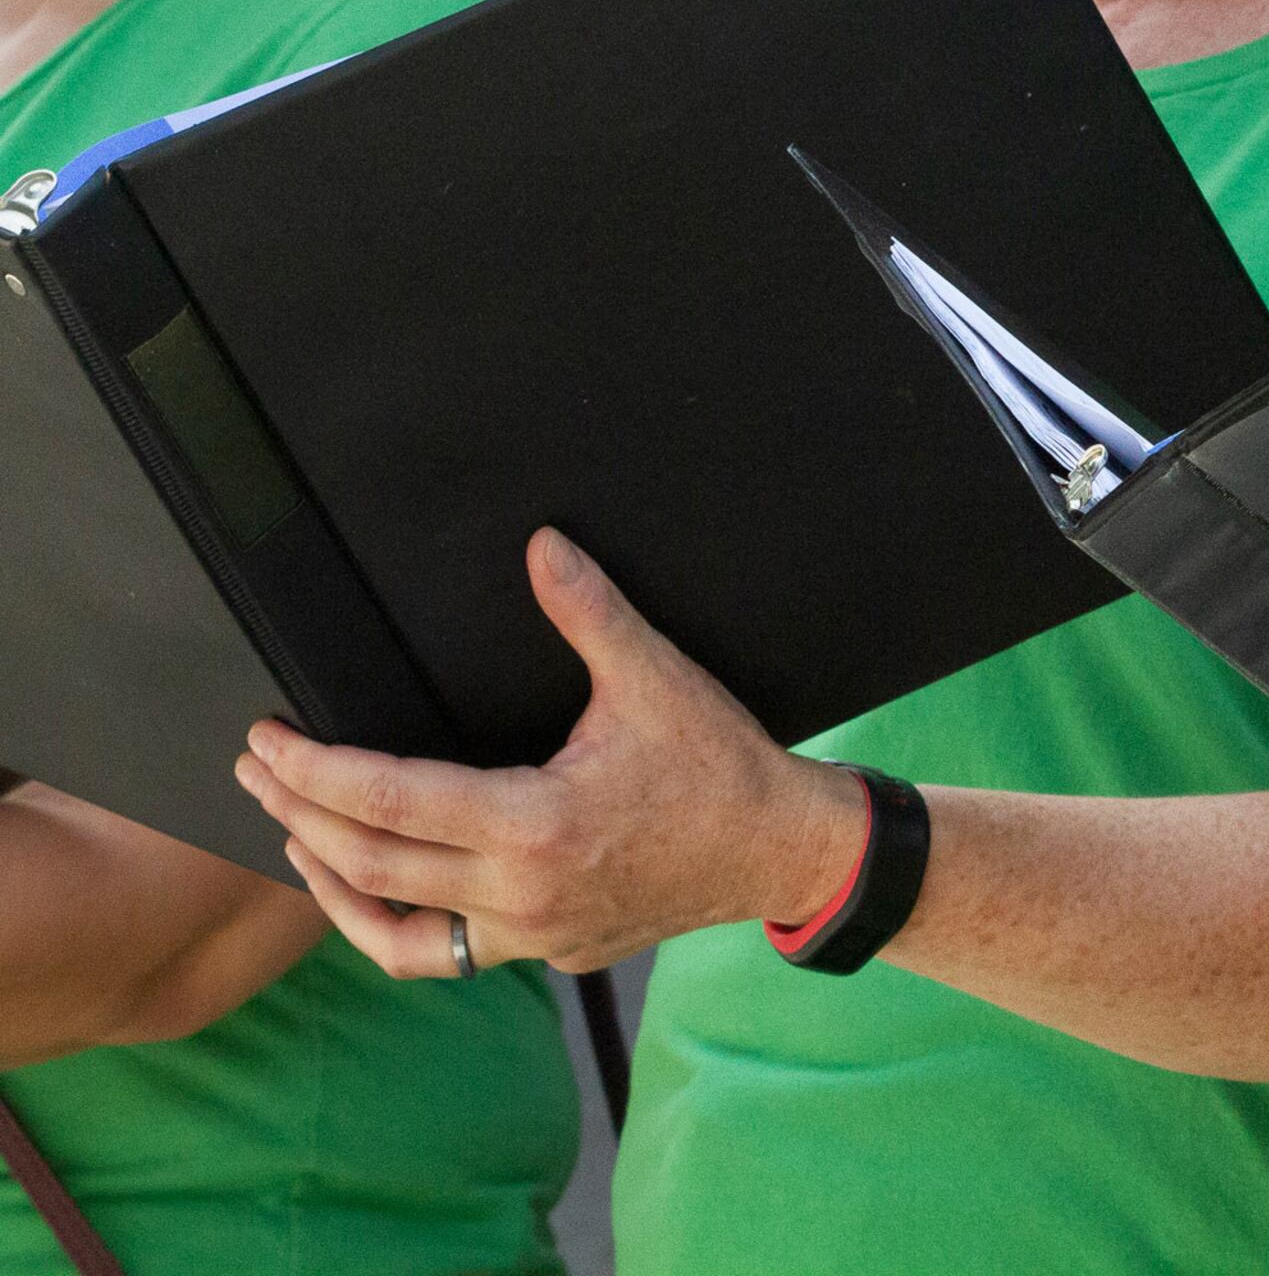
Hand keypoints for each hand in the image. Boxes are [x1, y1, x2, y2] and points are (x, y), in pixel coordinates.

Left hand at [235, 529, 866, 975]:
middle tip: (255, 769)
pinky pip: (445, 953)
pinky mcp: (547, 954)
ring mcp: (531, 935)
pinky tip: (377, 890)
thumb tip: (541, 548)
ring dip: (332, 881)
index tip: (269, 739)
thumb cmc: (720, 766)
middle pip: (371, 863)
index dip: (317, 769)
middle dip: (298, 812)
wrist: (780, 851)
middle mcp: (521, 894)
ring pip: (394, 928)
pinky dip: (394, 924)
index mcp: (536, 825)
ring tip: (294, 832)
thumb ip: (589, 613)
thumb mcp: (658, 681)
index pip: (391, 799)